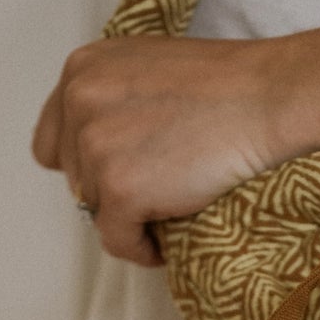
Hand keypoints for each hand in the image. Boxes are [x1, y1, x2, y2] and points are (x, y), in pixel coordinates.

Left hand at [32, 35, 289, 265]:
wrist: (266, 100)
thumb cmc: (225, 87)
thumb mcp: (147, 70)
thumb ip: (113, 100)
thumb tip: (102, 152)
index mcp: (82, 70)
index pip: (53, 142)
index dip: (84, 168)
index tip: (117, 179)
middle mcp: (79, 102)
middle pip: (75, 180)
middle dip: (112, 192)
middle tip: (158, 195)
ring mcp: (95, 146)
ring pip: (95, 212)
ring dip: (130, 220)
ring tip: (170, 211)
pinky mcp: (119, 188)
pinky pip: (117, 240)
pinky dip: (140, 249)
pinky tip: (165, 243)